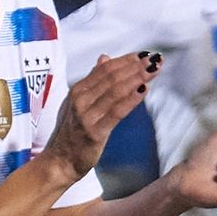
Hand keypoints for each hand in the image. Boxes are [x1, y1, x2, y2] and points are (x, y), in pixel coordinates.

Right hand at [38, 52, 157, 178]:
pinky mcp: (94, 132)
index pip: (105, 69)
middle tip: (155, 59)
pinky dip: (131, 99)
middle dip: (136, 66)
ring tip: (154, 70)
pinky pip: (116, 112)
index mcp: (78, 90)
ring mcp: (86, 116)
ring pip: (115, 91)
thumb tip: (105, 58)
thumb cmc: (73, 132)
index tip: (145, 54)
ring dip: (137, 78)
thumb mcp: (80, 102)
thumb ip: (94, 80)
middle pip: (112, 77)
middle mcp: (80, 100)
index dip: (127, 60)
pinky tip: (144, 90)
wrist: (60, 161)